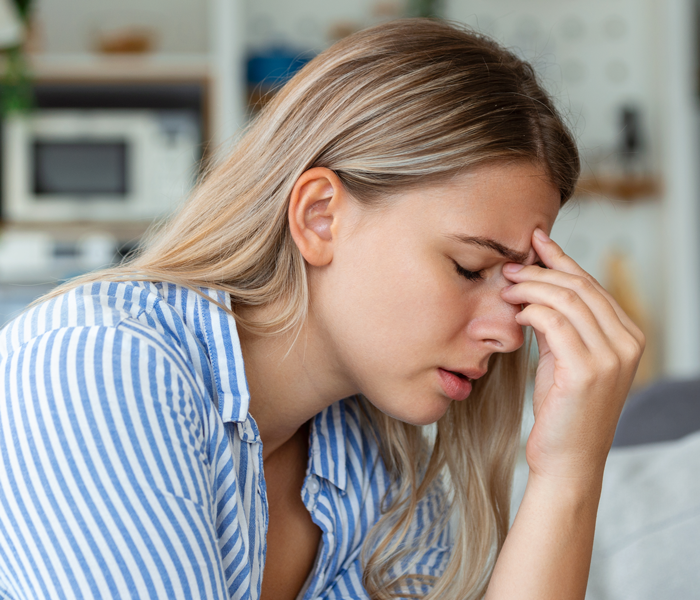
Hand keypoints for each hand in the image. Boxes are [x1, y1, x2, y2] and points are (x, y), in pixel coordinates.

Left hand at [501, 228, 644, 485]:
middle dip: (542, 270)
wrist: (566, 459)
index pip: (592, 285)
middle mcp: (627, 344)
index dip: (562, 259)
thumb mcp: (565, 357)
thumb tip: (537, 285)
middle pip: (581, 287)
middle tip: (510, 267)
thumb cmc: (562, 409)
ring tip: (506, 288)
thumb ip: (561, 323)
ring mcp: (611, 358)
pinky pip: (554, 323)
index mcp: (628, 336)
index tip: (536, 241)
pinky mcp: (588, 372)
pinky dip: (531, 311)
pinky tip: (515, 313)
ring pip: (568, 300)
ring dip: (531, 288)